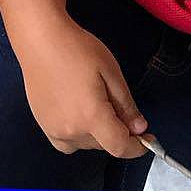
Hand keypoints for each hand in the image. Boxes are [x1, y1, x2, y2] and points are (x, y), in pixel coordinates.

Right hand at [18, 16, 148, 157]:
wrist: (41, 42)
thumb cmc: (79, 51)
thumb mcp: (111, 72)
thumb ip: (126, 105)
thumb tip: (139, 129)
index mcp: (91, 117)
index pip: (119, 146)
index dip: (137, 148)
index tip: (148, 139)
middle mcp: (71, 131)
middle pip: (103, 144)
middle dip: (117, 132)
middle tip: (119, 105)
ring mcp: (54, 131)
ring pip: (86, 144)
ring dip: (99, 134)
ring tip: (98, 102)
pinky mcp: (43, 126)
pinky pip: (67, 143)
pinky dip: (80, 136)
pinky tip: (79, 113)